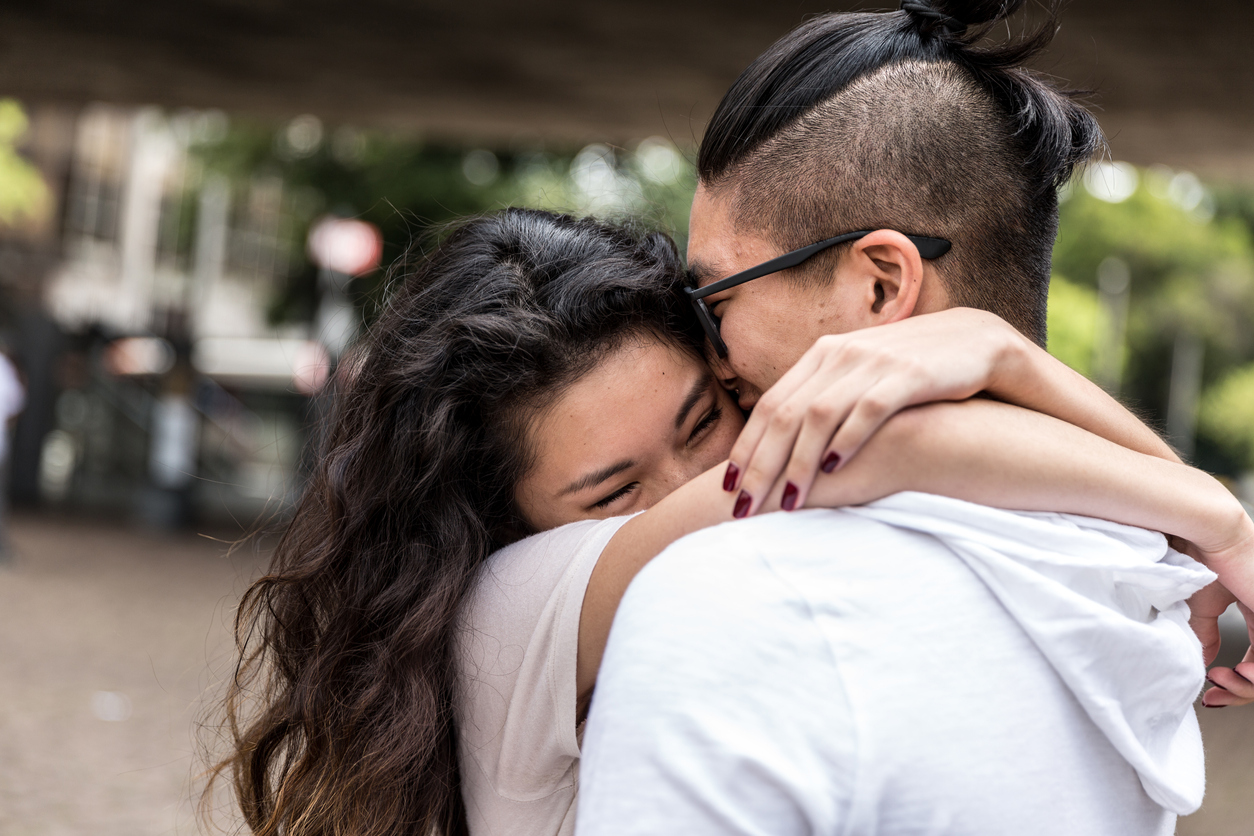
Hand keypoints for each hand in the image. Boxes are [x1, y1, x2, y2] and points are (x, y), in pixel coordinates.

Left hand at [723, 308, 1022, 514]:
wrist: (974, 342)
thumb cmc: (909, 371)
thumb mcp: (858, 378)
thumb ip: (824, 399)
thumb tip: (783, 442)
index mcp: (822, 356)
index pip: (770, 405)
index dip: (747, 447)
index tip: (729, 487)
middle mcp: (840, 354)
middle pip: (785, 414)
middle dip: (761, 464)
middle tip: (745, 505)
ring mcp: (873, 362)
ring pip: (819, 415)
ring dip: (799, 462)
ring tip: (788, 501)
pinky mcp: (908, 374)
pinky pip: (868, 408)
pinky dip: (848, 439)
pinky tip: (835, 468)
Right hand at [1178, 533, 1253, 707]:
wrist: (1203, 533)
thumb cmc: (1197, 557)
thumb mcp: (1200, 605)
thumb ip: (1204, 633)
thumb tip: (1202, 659)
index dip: (1238, 681)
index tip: (1213, 691)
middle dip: (1242, 691)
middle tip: (1217, 694)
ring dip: (1248, 685)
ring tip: (1226, 679)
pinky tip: (1242, 674)